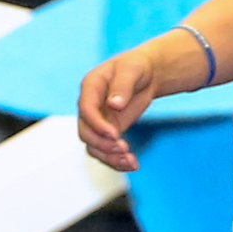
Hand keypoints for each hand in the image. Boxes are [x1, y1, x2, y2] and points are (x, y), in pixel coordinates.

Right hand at [77, 44, 170, 171]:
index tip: (115, 135)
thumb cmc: (137, 67)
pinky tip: (132, 165)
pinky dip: (116, 160)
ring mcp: (97, 121)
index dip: (97, 124)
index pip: (86, 109)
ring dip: (109, 157)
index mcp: (90, 88)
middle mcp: (89, 107)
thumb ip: (122, 86)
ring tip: (131, 162)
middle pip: (86, 132)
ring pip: (93, 146)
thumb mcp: (132, 69)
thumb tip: (114, 105)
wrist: (146, 74)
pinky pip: (105, 150)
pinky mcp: (108, 131)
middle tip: (125, 149)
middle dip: (103, 144)